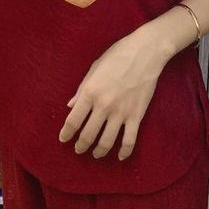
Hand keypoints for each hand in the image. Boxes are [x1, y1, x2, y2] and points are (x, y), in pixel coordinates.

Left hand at [58, 28, 172, 161]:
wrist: (145, 52)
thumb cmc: (118, 55)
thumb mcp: (95, 68)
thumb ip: (82, 88)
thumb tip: (71, 106)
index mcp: (90, 92)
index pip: (73, 120)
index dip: (66, 133)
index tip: (63, 139)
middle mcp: (103, 105)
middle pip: (88, 135)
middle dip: (80, 146)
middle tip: (78, 149)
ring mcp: (121, 112)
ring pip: (107, 142)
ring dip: (99, 152)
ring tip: (95, 154)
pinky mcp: (136, 116)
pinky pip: (129, 140)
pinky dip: (124, 152)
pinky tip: (119, 156)